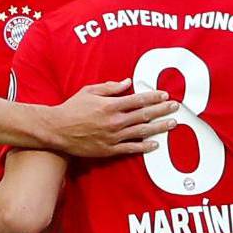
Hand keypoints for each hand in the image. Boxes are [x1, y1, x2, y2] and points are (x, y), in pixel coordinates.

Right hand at [42, 81, 178, 157]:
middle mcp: (114, 121)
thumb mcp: (89, 91)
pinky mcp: (109, 150)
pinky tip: (155, 144)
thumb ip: (110, 87)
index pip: (138, 100)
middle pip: (144, 115)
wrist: (56, 130)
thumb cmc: (71, 108)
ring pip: (141, 132)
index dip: (154, 97)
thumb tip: (128, 82)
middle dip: (162, 110)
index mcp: (110, 105)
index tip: (165, 95)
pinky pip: (130, 148)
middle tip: (176, 108)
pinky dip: (144, 147)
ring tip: (172, 124)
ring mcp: (113, 137)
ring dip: (159, 128)